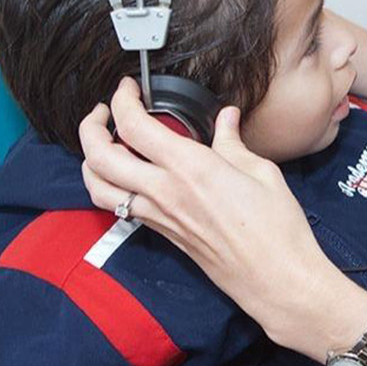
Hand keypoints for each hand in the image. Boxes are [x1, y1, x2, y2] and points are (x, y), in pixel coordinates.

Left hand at [78, 78, 350, 348]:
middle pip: (100, 156)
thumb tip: (226, 118)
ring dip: (90, 160)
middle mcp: (164, 192)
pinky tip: (126, 175)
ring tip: (103, 143)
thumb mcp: (262, 172)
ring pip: (98, 187)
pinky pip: (118, 206)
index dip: (122, 101)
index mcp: (190, 168)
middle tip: (104, 110)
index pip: (134, 127)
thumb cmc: (277, 227)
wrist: (275, 278)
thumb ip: (233, 142)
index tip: (128, 88)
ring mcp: (158, 216)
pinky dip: (108, 185)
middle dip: (91, 126)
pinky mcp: (161, 233)